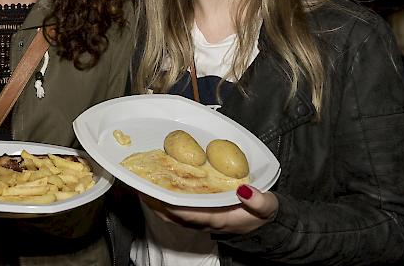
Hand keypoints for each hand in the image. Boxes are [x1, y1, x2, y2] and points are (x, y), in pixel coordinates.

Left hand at [141, 184, 277, 234]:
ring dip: (155, 198)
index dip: (168, 202)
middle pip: (170, 212)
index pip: (185, 212)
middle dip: (153, 199)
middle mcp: (202, 220)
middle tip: (136, 182)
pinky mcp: (196, 212)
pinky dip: (163, 197)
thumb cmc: (261, 214)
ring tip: (140, 181)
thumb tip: (245, 190)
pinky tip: (156, 184)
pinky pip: (174, 206)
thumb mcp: (267, 206)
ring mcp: (197, 217)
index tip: (154, 190)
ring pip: (169, 211)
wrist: (263, 223)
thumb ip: (259, 201)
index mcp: (215, 218)